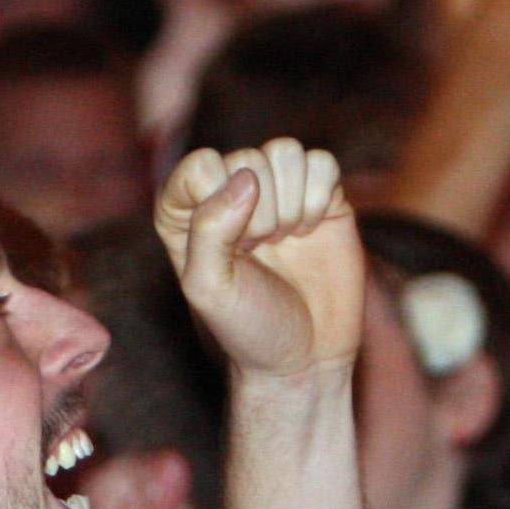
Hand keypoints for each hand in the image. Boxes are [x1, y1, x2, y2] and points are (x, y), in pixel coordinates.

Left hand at [151, 137, 364, 382]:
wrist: (305, 357)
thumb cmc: (247, 326)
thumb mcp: (210, 288)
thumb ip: (210, 229)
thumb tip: (246, 178)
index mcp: (187, 208)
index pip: (201, 164)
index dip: (222, 205)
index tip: (234, 250)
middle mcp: (230, 192)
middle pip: (249, 158)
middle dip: (261, 214)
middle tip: (263, 253)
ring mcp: (278, 191)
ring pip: (286, 151)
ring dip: (290, 201)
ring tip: (285, 240)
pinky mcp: (321, 196)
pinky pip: (322, 162)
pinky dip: (320, 196)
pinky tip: (311, 229)